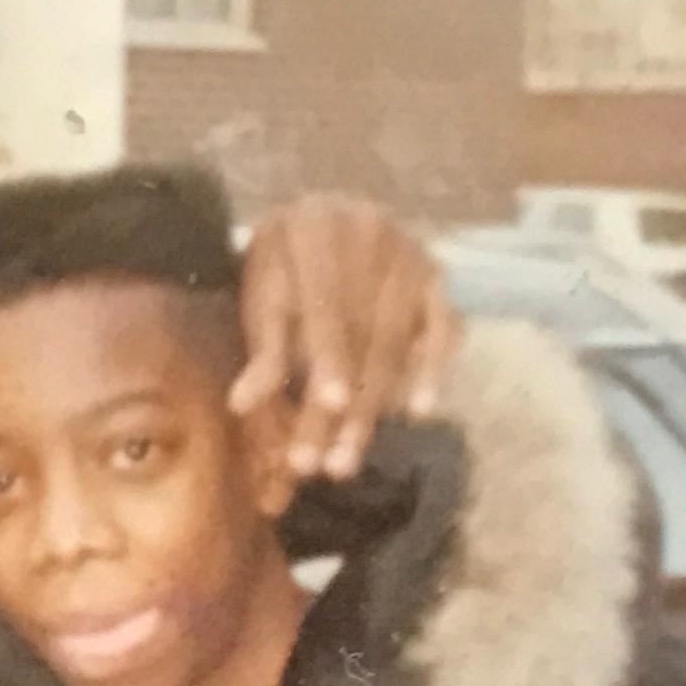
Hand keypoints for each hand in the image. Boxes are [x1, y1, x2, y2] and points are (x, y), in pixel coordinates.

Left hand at [235, 196, 460, 482]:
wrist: (323, 219)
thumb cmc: (283, 266)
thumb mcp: (263, 294)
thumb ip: (262, 347)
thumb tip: (241, 405)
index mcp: (317, 227)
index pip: (327, 303)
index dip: (331, 356)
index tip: (330, 406)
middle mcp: (371, 229)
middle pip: (362, 333)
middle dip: (345, 404)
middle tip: (327, 466)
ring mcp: (409, 252)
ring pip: (397, 342)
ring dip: (374, 408)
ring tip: (348, 461)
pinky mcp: (436, 275)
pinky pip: (443, 328)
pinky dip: (434, 370)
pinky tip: (419, 412)